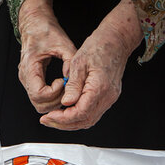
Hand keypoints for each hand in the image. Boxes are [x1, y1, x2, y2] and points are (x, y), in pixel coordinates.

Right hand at [17, 0, 76, 112]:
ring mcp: (28, 80)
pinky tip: (62, 85)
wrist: (35, 23)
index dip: (54, 92)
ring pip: (39, 104)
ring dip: (55, 100)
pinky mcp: (32, 80)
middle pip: (38, 104)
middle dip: (56, 100)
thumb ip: (70, 60)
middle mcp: (25, 77)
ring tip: (66, 86)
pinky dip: (52, 97)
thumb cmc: (46, 31)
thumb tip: (73, 77)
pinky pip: (41, 97)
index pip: (38, 94)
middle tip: (69, 87)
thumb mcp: (63, 43)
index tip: (63, 81)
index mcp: (29, 67)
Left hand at [40, 0, 143, 129]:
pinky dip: (79, 116)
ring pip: (90, 119)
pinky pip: (94, 112)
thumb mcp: (79, 62)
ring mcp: (110, 97)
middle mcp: (108, 96)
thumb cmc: (99, 46)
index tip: (48, 116)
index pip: (80, 113)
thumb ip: (73, 85)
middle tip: (47, 120)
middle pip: (85, 120)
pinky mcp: (109, 95)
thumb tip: (66, 103)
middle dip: (64, 124)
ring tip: (54, 118)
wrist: (117, 40)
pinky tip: (67, 111)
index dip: (62, 118)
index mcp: (100, 87)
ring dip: (71, 122)